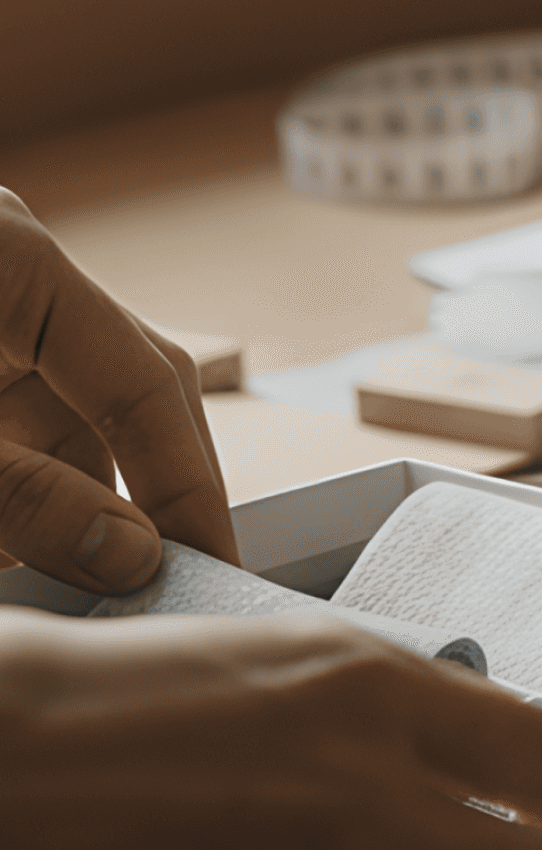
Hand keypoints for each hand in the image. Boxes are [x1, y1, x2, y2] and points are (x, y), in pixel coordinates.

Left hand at [0, 189, 235, 592]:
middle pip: (129, 393)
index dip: (187, 487)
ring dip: (83, 506)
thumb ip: (28, 502)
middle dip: (153, 496)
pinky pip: (24, 423)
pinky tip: (32, 555)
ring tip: (92, 590)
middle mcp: (16, 274)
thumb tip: (132, 558)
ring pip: (76, 418)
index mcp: (14, 260)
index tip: (213, 568)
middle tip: (180, 586)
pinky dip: (33, 489)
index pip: (145, 382)